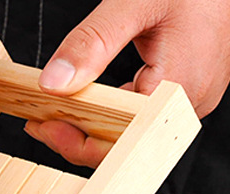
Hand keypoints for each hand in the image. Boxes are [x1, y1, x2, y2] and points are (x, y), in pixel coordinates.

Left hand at [25, 0, 229, 166]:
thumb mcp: (134, 2)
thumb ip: (92, 42)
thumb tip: (53, 82)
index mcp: (181, 85)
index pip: (121, 139)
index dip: (78, 143)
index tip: (44, 128)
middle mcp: (190, 101)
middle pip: (124, 143)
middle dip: (77, 138)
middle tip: (40, 126)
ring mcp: (190, 98)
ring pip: (131, 133)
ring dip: (91, 127)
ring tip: (54, 117)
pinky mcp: (187, 90)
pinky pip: (143, 115)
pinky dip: (110, 113)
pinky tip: (84, 106)